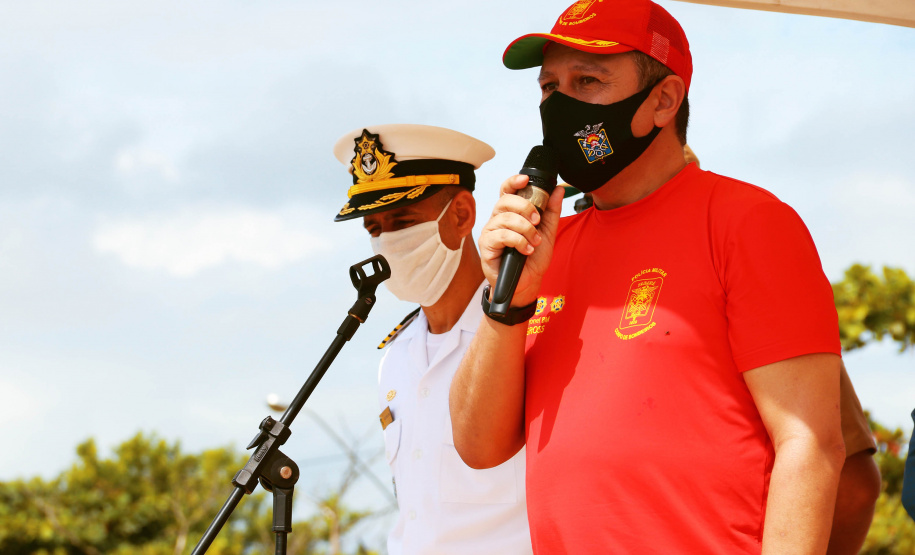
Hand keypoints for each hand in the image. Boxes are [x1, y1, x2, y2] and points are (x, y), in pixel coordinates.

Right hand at [479, 174, 564, 306]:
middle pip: (505, 200)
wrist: (527, 283)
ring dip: (525, 230)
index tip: (526, 180)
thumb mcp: (547, 233)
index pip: (507, 190)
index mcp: (511, 213)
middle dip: (525, 208)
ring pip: (505, 218)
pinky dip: (518, 241)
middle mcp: (498, 219)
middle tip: (537, 222)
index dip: (514, 181)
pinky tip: (525, 250)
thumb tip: (557, 190)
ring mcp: (490, 231)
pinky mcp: (486, 246)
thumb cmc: (533, 259)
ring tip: (534, 242)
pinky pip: (502, 235)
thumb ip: (551, 211)